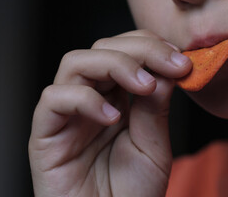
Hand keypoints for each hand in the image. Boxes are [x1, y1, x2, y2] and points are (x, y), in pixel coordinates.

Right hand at [29, 30, 191, 196]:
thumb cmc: (132, 193)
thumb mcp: (153, 145)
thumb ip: (155, 107)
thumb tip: (167, 68)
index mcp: (117, 98)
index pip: (126, 50)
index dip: (152, 46)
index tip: (181, 59)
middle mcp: (91, 99)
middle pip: (103, 48)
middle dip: (141, 51)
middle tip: (171, 66)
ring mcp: (67, 114)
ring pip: (76, 62)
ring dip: (116, 65)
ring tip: (145, 87)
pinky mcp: (46, 133)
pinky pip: (54, 99)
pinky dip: (85, 99)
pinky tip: (112, 117)